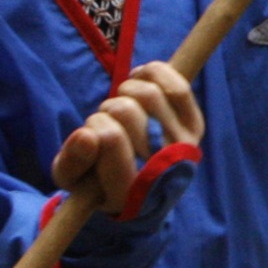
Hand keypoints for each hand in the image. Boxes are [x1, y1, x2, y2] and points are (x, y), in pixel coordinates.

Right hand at [52, 61, 203, 208]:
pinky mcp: (195, 127)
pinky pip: (178, 86)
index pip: (111, 138)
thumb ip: (71, 161)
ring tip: (121, 108)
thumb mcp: (73, 178)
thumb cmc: (99, 178)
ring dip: (127, 92)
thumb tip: (85, 135)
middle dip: (108, 110)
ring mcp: (183, 148)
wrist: (140, 186)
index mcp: (126, 192)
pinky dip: (152, 75)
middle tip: (106, 122)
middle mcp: (161, 171)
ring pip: (149, 94)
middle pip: (126, 110)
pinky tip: (139, 84)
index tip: (89, 133)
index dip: (94, 127)